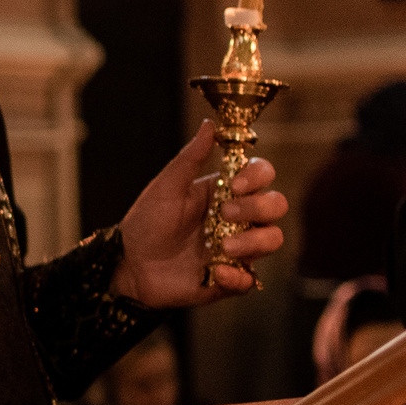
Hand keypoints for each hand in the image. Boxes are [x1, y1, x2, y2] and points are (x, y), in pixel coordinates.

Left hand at [113, 121, 287, 307]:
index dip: (258, 177)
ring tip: (224, 247)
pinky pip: (250, 279)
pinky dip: (238, 277)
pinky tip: (217, 272)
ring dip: (254, 242)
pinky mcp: (228, 278)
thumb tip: (211, 125)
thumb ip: (190, 159)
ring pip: (272, 240)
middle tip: (226, 214)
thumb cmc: (147, 222)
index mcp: (226, 192)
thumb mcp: (167, 187)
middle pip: (276, 206)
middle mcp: (238, 218)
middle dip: (259, 208)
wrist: (130, 264)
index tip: (236, 185)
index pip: (261, 176)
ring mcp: (236, 248)